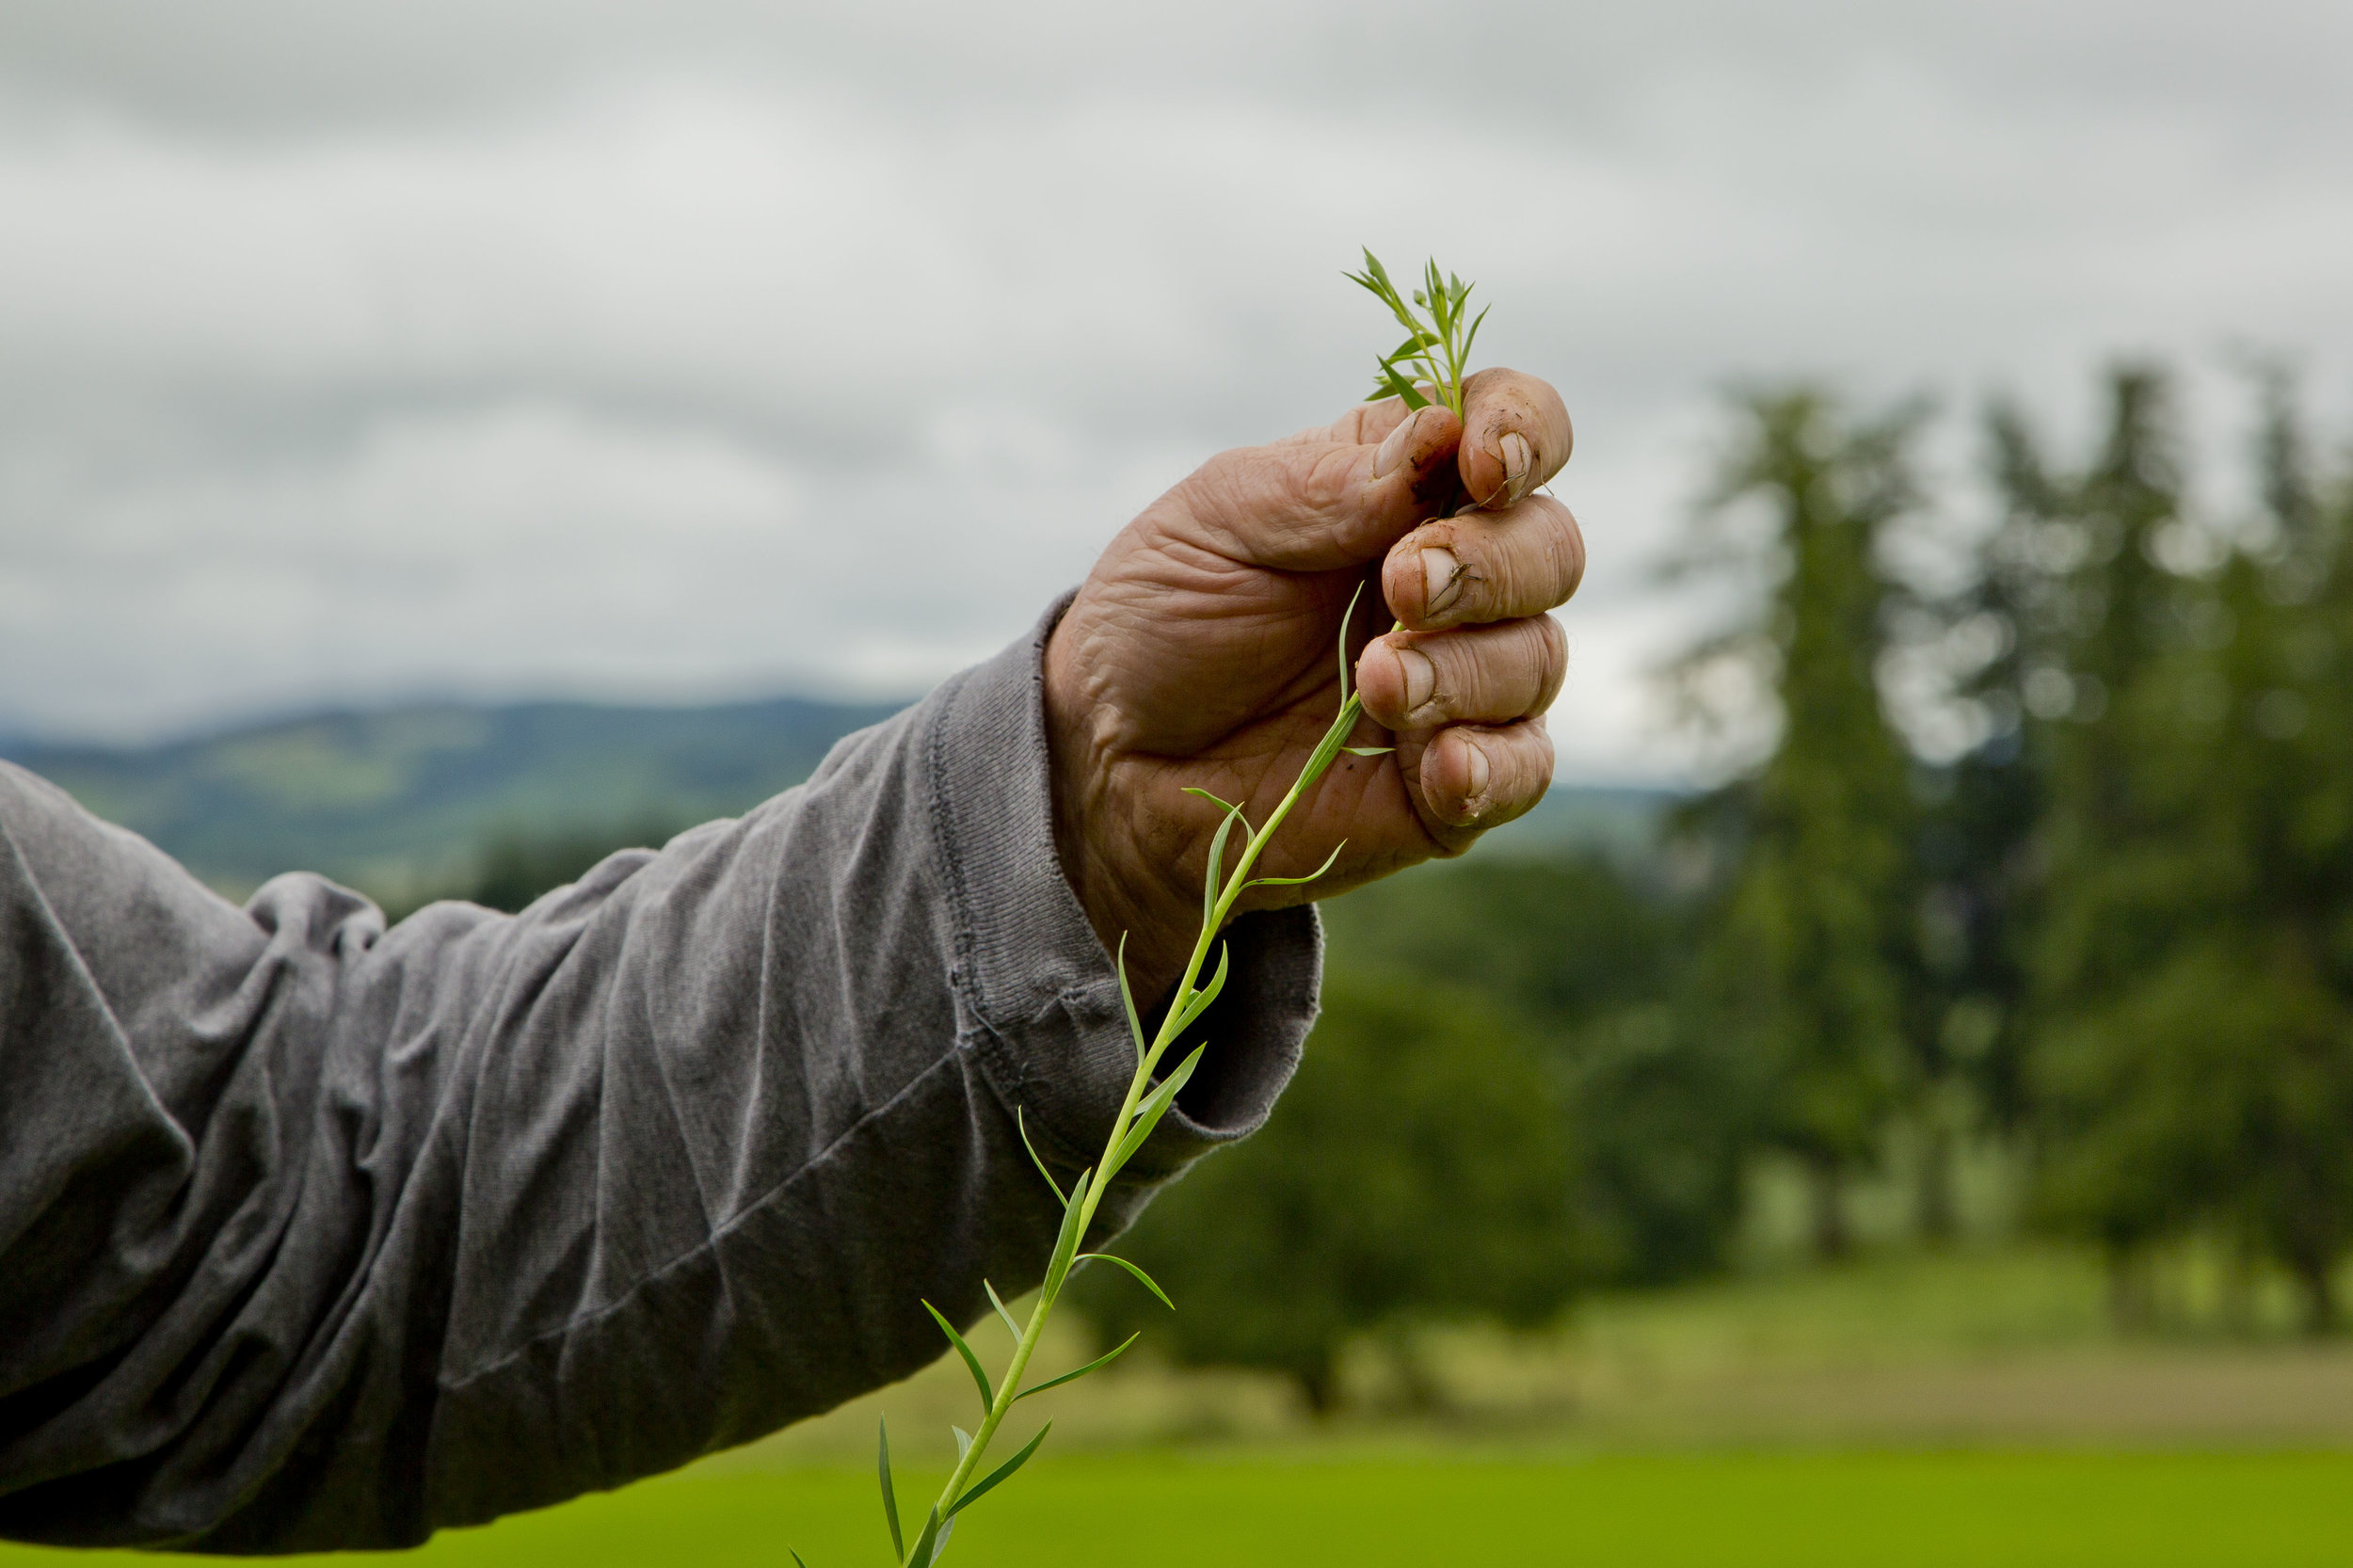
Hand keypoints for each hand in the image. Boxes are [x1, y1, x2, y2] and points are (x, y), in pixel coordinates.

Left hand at [1044, 369, 1582, 995]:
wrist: (1109, 759)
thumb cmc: (1162, 618)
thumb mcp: (1217, 523)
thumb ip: (1329, 482)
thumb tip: (1442, 434)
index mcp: (1405, 488)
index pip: (1517, 429)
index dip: (1524, 434)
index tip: (1482, 464)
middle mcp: (1456, 580)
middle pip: (1550, 547)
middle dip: (1491, 563)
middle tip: (1401, 584)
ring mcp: (1461, 684)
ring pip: (1537, 659)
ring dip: (1466, 668)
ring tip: (1374, 683)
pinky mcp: (1450, 785)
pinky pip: (1523, 771)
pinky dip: (1492, 765)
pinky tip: (1437, 766)